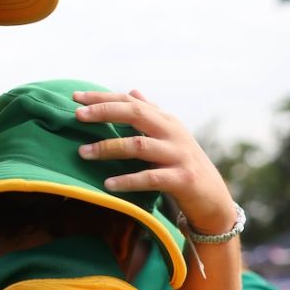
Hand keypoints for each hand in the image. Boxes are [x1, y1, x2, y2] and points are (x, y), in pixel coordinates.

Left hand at [73, 89, 236, 232]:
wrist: (213, 199)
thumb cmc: (183, 166)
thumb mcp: (169, 137)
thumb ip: (151, 114)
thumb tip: (132, 91)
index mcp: (165, 120)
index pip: (131, 102)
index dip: (103, 98)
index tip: (76, 97)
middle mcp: (172, 133)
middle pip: (135, 114)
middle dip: (104, 112)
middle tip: (77, 116)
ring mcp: (178, 155)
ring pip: (138, 146)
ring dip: (108, 148)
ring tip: (82, 153)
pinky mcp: (182, 179)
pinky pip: (150, 178)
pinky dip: (128, 180)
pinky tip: (108, 184)